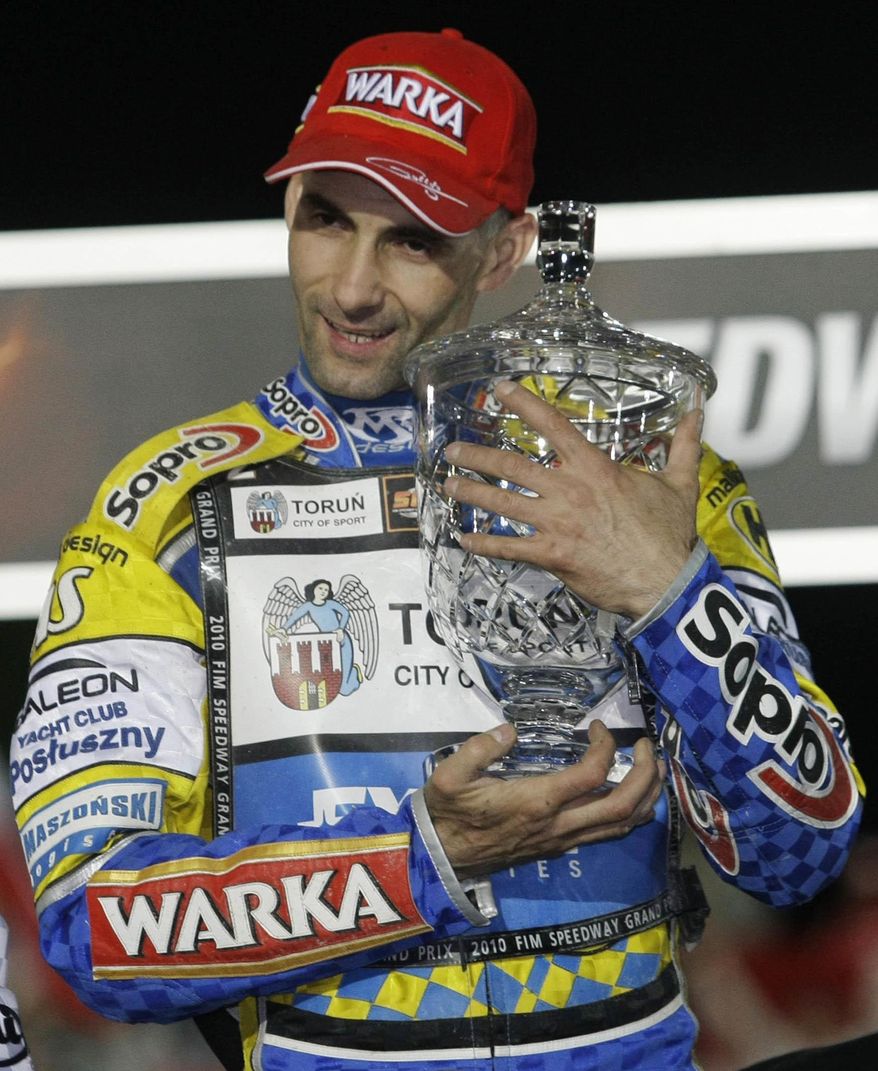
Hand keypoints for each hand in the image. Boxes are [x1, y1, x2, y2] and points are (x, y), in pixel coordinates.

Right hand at [423, 720, 663, 878]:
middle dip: (646, 772)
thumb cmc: (448, 812)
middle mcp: (559, 824)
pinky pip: (610, 833)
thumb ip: (477, 749)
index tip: (596, 726)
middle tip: (647, 745)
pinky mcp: (563, 845)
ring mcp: (564, 839)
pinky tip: (634, 794)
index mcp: (537, 802)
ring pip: (623, 824)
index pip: (592, 773)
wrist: (443, 857)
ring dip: (647, 795)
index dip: (605, 744)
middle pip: (623, 804)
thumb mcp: (449, 776)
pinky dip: (632, 812)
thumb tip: (509, 731)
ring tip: (653, 767)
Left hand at [443, 381, 702, 618]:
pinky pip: (509, 547)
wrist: (664, 580)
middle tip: (452, 450)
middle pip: (511, 465)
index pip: (552, 425)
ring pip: (502, 503)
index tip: (500, 387)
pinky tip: (464, 540)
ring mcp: (556, 522)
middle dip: (476, 455)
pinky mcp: (551, 554)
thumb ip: (684, 444)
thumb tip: (699, 410)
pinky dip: (483, 544)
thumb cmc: (670, 533)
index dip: (524, 402)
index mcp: (594, 467)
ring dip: (470, 493)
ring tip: (446, 486)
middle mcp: (568, 489)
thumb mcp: (680, 483)